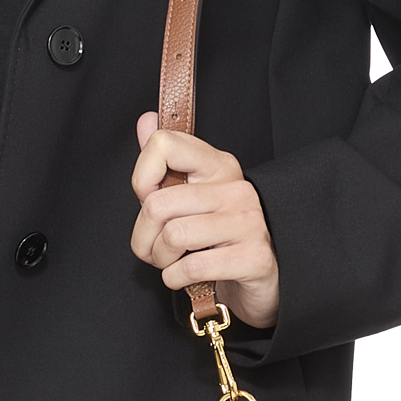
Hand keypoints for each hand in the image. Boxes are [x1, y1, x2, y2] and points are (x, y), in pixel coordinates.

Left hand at [128, 114, 279, 328]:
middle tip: (155, 247)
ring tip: (172, 261)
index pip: (163, 145)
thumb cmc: (218, 238)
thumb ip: (167, 160)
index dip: (142, 178)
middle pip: (158, 203)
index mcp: (219, 165)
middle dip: (144, 236)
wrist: (258, 280)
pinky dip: (175, 278)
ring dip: (161, 259)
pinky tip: (185, 276)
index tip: (150, 199)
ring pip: (173, 236)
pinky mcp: (254, 258)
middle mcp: (236, 189)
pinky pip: (191, 267)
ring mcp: (248, 223)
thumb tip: (146, 120)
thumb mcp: (189, 195)